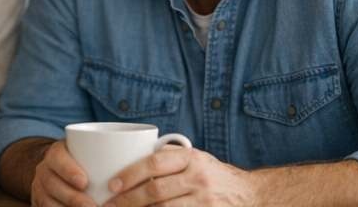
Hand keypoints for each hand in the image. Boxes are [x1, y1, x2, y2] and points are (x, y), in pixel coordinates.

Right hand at [29, 140, 95, 206]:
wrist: (57, 167)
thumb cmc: (79, 159)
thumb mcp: (86, 150)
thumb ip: (99, 157)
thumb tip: (132, 169)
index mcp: (56, 153)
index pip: (58, 160)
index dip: (68, 171)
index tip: (84, 182)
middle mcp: (44, 170)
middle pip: (52, 184)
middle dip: (71, 197)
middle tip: (90, 205)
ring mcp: (38, 187)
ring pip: (46, 201)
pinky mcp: (37, 201)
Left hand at [106, 146, 253, 206]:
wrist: (247, 194)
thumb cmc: (212, 175)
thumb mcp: (195, 159)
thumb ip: (169, 157)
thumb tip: (132, 159)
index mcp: (191, 158)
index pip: (154, 163)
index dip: (130, 175)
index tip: (112, 185)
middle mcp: (198, 178)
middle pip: (155, 190)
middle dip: (128, 200)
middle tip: (110, 205)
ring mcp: (204, 201)